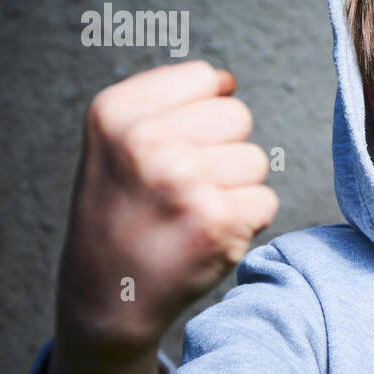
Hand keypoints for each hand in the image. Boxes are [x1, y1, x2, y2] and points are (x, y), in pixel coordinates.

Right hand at [55, 59, 278, 364]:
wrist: (107, 296)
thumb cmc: (121, 212)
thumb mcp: (115, 143)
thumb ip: (168, 102)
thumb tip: (227, 82)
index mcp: (115, 113)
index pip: (202, 77)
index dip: (199, 113)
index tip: (170, 147)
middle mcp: (146, 142)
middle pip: (237, 116)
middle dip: (222, 150)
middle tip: (181, 187)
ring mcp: (184, 181)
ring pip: (256, 160)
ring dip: (235, 187)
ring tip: (191, 211)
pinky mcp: (218, 221)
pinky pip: (266, 201)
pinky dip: (246, 221)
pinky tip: (205, 234)